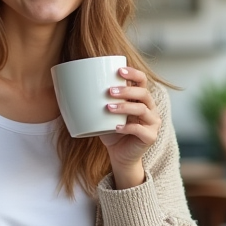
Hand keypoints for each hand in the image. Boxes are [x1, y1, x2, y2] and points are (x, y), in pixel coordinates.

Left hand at [98, 66, 160, 187]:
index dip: (133, 73)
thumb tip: (73, 87)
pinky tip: (115, 127)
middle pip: (144, 93)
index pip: (142, 80)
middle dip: (127, 90)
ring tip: (108, 108)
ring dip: (125, 106)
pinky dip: (127, 127)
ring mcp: (152, 123)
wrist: (119, 155)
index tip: (118, 70)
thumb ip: (98, 101)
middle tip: (110, 91)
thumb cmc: (111, 130)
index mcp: (140, 98)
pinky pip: (140, 130)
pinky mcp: (150, 137)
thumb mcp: (104, 113)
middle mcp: (150, 108)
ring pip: (143, 109)